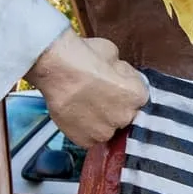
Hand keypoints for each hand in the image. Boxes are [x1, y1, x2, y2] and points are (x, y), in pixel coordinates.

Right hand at [28, 31, 148, 144]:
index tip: (115, 87)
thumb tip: (122, 76)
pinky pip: (89, 138)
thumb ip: (123, 71)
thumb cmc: (82, 56)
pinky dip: (84, 130)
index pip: (138, 98)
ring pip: (107, 129)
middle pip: (124, 116)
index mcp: (137, 95)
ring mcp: (104, 131)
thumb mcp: (113, 53)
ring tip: (85, 105)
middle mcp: (125, 117)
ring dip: (100, 121)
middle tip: (98, 95)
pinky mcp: (84, 140)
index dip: (125, 91)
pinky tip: (76, 114)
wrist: (54, 67)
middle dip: (114, 107)